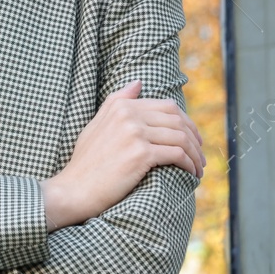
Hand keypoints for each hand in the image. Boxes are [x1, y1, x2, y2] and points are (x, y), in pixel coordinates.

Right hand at [40, 79, 203, 229]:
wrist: (73, 190)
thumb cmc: (85, 163)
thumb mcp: (96, 126)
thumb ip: (117, 102)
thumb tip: (139, 83)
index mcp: (120, 106)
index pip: (167, 107)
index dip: (186, 122)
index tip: (193, 139)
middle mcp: (128, 115)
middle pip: (178, 120)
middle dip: (195, 138)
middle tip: (200, 155)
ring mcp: (134, 133)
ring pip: (181, 138)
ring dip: (195, 154)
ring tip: (198, 167)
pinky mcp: (140, 154)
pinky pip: (177, 154)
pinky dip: (189, 164)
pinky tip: (191, 173)